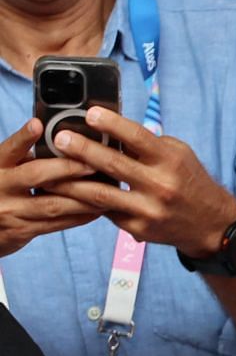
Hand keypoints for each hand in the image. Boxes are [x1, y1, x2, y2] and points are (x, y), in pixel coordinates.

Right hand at [0, 118, 107, 255]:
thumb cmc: (0, 189)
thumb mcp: (3, 169)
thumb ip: (22, 158)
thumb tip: (57, 139)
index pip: (9, 149)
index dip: (23, 137)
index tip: (38, 124)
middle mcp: (1, 187)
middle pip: (36, 175)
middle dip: (67, 168)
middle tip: (93, 163)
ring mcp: (12, 211)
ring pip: (52, 204)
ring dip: (83, 197)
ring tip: (107, 189)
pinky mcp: (22, 231)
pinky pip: (56, 225)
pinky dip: (79, 216)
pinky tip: (97, 210)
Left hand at [42, 108, 235, 256]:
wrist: (212, 225)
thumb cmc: (189, 181)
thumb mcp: (178, 155)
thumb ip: (147, 144)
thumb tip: (108, 128)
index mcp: (171, 161)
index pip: (138, 138)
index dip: (112, 124)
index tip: (90, 113)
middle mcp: (161, 186)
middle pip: (114, 165)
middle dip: (82, 149)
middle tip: (60, 138)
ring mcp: (148, 210)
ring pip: (101, 193)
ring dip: (71, 180)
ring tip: (51, 169)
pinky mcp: (139, 228)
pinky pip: (105, 211)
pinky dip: (84, 200)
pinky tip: (67, 191)